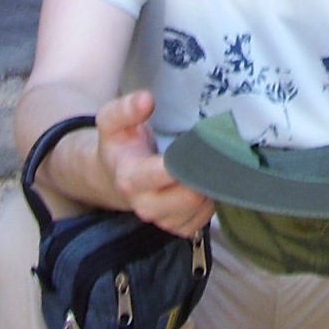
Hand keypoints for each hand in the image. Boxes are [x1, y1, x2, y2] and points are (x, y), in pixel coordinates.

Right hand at [93, 90, 214, 237]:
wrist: (115, 174)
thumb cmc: (119, 144)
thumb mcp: (111, 121)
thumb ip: (126, 109)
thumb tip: (146, 100)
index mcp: (130, 178)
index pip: (165, 173)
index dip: (187, 160)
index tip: (204, 143)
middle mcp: (145, 205)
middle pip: (188, 197)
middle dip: (204, 175)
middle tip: (216, 151)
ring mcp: (162, 219)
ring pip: (199, 209)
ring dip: (209, 187)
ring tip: (209, 164)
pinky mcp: (177, 227)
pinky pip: (203, 219)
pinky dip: (209, 201)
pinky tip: (204, 181)